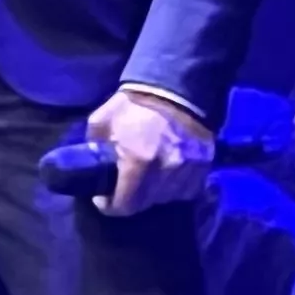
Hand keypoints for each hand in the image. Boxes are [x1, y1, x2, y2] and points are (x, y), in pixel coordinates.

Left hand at [85, 91, 214, 216]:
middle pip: (146, 204)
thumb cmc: (133, 105)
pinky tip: (165, 178)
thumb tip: (90, 165)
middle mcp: (165, 170)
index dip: (110, 206)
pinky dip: (174, 189)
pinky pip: (188, 190)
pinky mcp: (203, 165)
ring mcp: (188, 169)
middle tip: (122, 189)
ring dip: (152, 195)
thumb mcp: (101, 122)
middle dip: (129, 200)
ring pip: (167, 198)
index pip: (125, 204)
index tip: (103, 199)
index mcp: (138, 160)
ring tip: (143, 182)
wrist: (175, 88)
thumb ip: (93, 147)